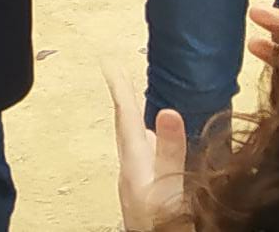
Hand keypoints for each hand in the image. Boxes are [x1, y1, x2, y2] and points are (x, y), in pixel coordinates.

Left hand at [107, 63, 189, 231]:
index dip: (119, 87)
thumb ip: (168, 150)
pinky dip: (146, 145)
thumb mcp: (169, 184)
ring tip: (134, 107)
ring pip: (133, 144)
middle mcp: (131, 169)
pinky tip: (153, 151)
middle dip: (124, 101)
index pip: (125, 115)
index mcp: (135, 160)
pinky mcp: (144, 196)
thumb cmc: (162, 223)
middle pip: (126, 127)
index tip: (109, 61)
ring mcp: (136, 183)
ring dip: (134, 123)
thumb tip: (167, 111)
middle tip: (119, 77)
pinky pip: (142, 159)